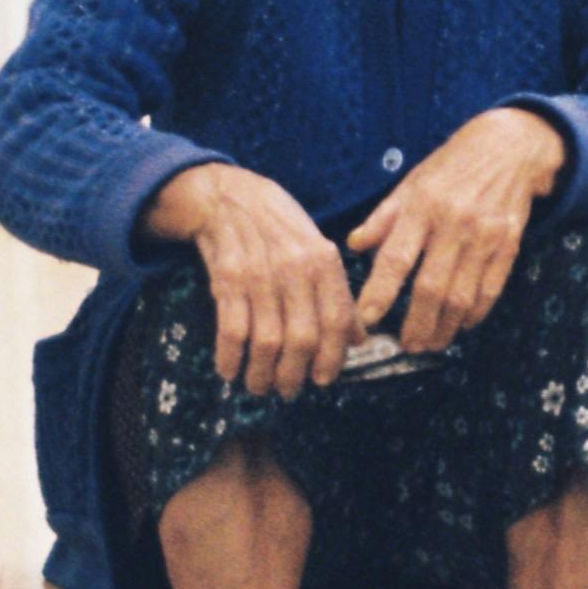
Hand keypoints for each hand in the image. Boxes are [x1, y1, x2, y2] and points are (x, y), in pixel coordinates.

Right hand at [146, 162, 358, 397]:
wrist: (231, 197)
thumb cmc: (280, 228)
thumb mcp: (318, 252)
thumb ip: (338, 295)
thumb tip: (359, 340)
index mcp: (324, 262)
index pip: (336, 320)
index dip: (332, 357)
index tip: (324, 380)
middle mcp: (296, 270)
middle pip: (302, 338)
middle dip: (295, 374)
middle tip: (288, 390)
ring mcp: (261, 275)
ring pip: (267, 341)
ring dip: (262, 373)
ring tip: (259, 386)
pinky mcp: (228, 280)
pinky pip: (232, 330)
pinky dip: (230, 357)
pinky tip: (229, 371)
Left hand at [346, 108, 569, 356]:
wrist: (510, 148)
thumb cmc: (452, 166)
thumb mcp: (411, 182)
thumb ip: (382, 218)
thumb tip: (352, 245)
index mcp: (422, 206)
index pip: (396, 257)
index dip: (380, 292)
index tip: (367, 319)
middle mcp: (453, 223)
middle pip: (431, 287)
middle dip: (416, 324)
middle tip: (406, 346)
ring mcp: (484, 237)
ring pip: (462, 296)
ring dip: (444, 327)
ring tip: (430, 343)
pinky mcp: (509, 245)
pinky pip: (490, 290)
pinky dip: (475, 314)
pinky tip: (461, 324)